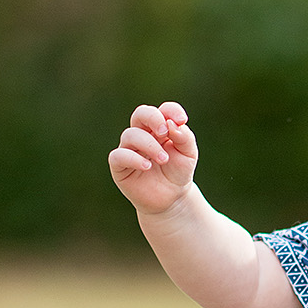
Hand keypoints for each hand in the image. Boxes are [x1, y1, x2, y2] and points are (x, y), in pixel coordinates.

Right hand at [109, 101, 196, 215]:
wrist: (171, 198)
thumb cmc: (178, 172)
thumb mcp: (189, 155)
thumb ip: (185, 138)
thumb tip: (173, 124)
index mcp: (160, 127)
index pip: (163, 110)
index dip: (172, 111)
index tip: (182, 120)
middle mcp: (142, 134)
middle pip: (141, 113)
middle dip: (153, 119)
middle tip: (165, 132)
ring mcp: (129, 148)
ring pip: (130, 134)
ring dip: (149, 144)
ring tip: (164, 159)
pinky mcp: (120, 165)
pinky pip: (118, 156)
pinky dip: (133, 158)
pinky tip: (147, 166)